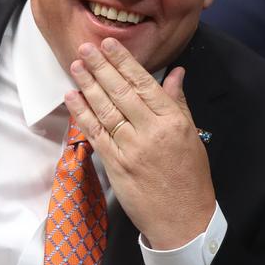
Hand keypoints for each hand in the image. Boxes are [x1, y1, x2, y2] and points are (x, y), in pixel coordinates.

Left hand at [64, 38, 215, 249]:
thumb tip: (175, 73)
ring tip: (76, 65)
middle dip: (101, 67)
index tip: (110, 44)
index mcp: (172, 121)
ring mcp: (131, 149)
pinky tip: (72, 97)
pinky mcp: (116, 165)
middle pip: (121, 92)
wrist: (184, 220)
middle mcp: (151, 132)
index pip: (144, 83)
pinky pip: (95, 134)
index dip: (124, 62)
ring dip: (88, 85)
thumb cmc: (190, 178)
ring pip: (105, 110)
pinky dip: (82, 114)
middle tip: (86, 47)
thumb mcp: (191, 135)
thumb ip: (178, 102)